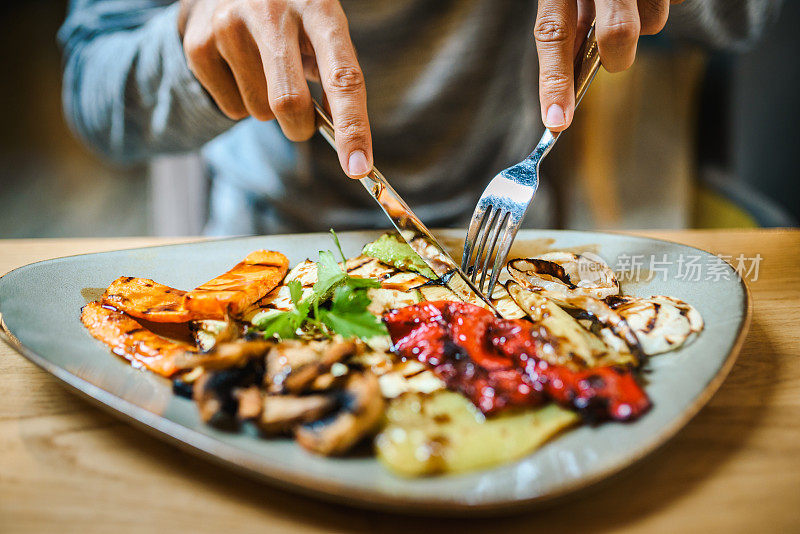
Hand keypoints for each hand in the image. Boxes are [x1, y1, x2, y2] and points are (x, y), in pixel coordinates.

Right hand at [179, 0, 371, 177]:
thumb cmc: (291, 18)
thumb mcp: (321, 30)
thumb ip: (335, 76)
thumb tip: (343, 139)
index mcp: (318, 8)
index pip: (343, 78)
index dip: (353, 128)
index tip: (358, 167)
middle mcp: (272, 11)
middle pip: (290, 103)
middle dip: (301, 128)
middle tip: (303, 120)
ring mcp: (229, 25)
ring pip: (260, 111)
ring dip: (269, 109)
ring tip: (264, 71)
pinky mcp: (199, 44)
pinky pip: (232, 109)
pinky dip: (242, 103)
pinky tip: (239, 68)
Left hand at [534, 0, 682, 131]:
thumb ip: (568, 20)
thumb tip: (566, 81)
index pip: (553, 34)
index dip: (555, 82)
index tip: (557, 122)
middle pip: (618, 34)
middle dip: (617, 55)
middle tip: (611, 49)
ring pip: (653, 22)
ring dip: (643, 23)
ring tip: (630, 1)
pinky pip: (678, 1)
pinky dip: (664, 2)